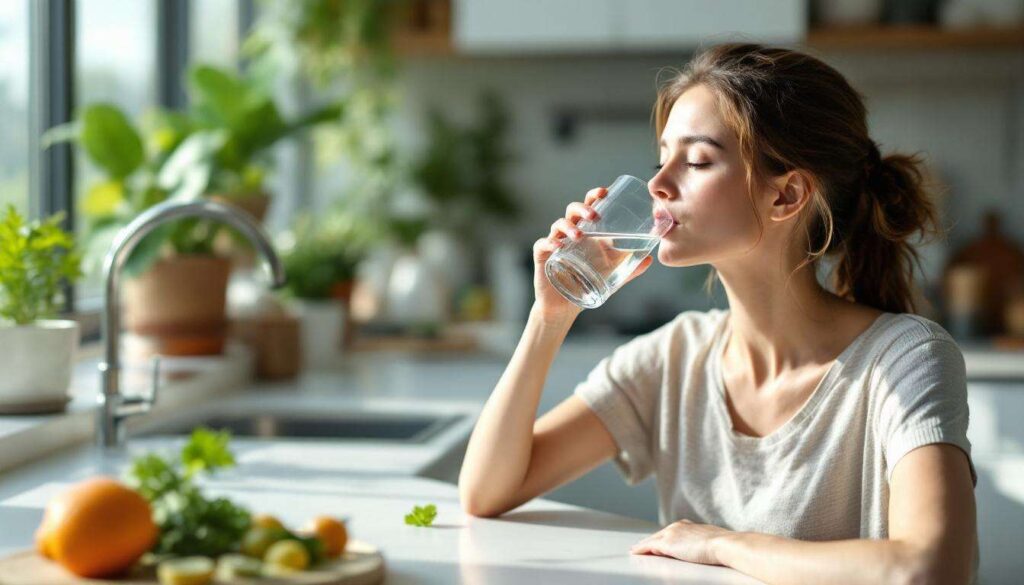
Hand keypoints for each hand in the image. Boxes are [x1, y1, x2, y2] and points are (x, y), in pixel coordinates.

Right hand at [531, 187, 652, 323]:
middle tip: (594, 216)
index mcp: (586, 232)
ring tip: (579, 235)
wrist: (565, 307)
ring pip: (558, 224)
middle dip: (583, 208)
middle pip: (573, 210)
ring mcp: (556, 242)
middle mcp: (570, 233)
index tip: (605, 192)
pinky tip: (558, 246)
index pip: (589, 207)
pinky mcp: (543, 255)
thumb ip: (630, 267)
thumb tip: (650, 259)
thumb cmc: (587, 285)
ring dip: (569, 226)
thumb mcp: (612, 276)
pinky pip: (543, 243)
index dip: (595, 196)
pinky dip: (550, 242)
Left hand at [629, 519, 734, 565]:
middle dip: (649, 541)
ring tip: (635, 550)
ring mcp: (671, 534)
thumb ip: (702, 543)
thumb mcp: (710, 542)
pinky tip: (635, 552)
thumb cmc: (723, 546)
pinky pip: (649, 546)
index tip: (656, 541)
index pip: (670, 532)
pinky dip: (641, 549)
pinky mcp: (667, 543)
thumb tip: (704, 549)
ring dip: (643, 546)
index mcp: (688, 525)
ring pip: (652, 540)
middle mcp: (677, 526)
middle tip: (639, 546)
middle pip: (658, 535)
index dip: (661, 537)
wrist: (723, 544)